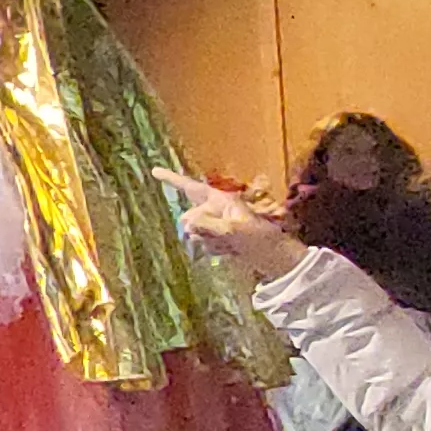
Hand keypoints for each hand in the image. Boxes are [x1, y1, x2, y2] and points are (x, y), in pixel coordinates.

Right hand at [151, 167, 310, 278]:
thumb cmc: (260, 239)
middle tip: (224, 239)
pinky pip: (203, 245)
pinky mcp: (218, 240)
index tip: (154, 171)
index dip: (172, 180)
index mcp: (220, 201)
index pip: (191, 188)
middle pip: (190, 217)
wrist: (275, 259)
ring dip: (209, 243)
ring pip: (195, 234)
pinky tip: (229, 252)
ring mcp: (216, 225)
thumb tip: (185, 222)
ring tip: (230, 246)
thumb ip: (208, 225)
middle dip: (200, 230)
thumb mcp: (234, 230)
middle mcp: (215, 210)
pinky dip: (214, 250)